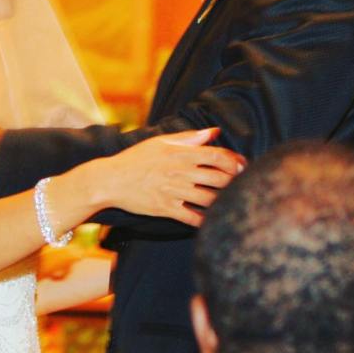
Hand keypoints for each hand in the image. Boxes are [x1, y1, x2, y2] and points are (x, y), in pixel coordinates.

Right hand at [101, 128, 244, 227]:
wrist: (111, 180)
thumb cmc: (136, 159)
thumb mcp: (160, 142)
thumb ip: (189, 137)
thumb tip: (214, 132)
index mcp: (181, 154)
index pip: (217, 156)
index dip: (234, 161)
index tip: (242, 165)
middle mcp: (180, 172)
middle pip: (219, 178)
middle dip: (234, 181)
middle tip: (240, 183)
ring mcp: (174, 192)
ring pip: (210, 199)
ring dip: (223, 200)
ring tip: (229, 200)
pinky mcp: (166, 209)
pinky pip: (192, 218)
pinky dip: (205, 220)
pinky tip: (212, 218)